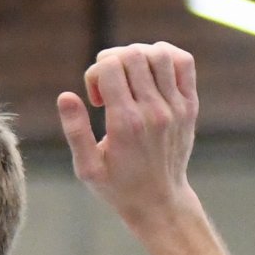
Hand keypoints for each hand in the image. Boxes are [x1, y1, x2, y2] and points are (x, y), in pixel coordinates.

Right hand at [57, 42, 198, 232]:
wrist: (160, 201)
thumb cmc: (117, 187)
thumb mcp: (87, 168)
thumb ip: (75, 131)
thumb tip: (65, 96)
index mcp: (125, 124)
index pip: (110, 67)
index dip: (95, 75)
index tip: (96, 100)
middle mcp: (153, 110)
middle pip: (133, 55)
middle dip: (112, 62)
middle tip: (109, 87)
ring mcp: (175, 105)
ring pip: (158, 53)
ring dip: (136, 57)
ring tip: (128, 78)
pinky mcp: (190, 104)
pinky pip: (182, 62)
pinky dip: (164, 55)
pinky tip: (150, 70)